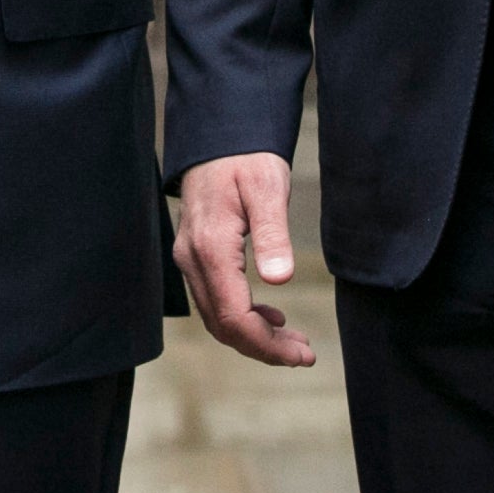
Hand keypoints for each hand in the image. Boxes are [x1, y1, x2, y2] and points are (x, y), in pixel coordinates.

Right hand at [174, 153, 317, 367]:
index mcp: (211, 247)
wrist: (219, 138)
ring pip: (216, 317)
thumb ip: (272, 234)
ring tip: (294, 341)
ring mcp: (189, 258)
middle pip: (223, 325)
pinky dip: (242, 317)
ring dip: (254, 336)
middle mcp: (192, 258)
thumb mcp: (268, 188)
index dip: (267, 345)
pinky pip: (214, 300)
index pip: (234, 317)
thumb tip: (280, 279)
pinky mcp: (194, 255)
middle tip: (305, 354)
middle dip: (264, 348)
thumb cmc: (246, 159)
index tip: (303, 354)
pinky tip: (270, 316)